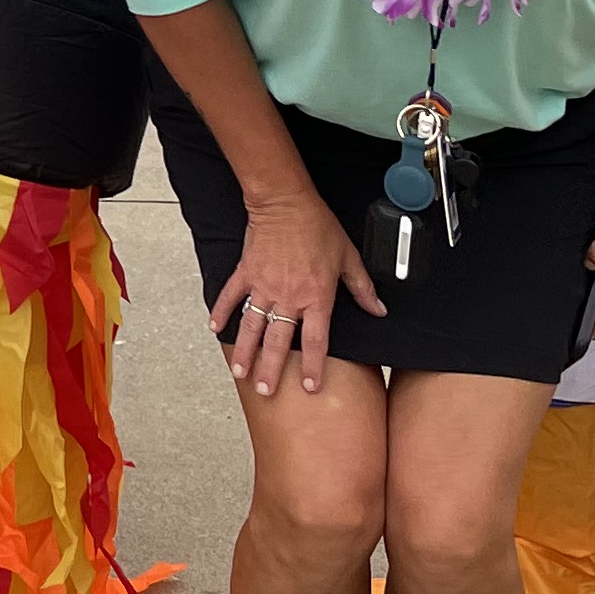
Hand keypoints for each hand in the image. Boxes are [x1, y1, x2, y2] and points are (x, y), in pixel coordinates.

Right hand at [210, 189, 385, 397]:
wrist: (285, 203)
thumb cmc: (318, 227)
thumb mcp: (348, 257)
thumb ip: (362, 288)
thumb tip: (379, 310)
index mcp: (316, 297)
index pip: (314, 340)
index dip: (312, 366)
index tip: (309, 386)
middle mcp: (288, 297)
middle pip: (278, 341)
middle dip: (271, 369)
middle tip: (266, 390)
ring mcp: (263, 286)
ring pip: (252, 325)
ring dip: (245, 351)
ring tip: (239, 372)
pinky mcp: (246, 273)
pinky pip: (231, 296)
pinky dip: (221, 311)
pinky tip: (215, 328)